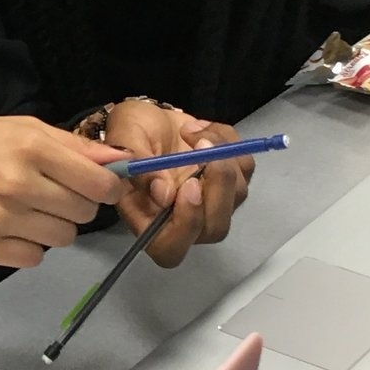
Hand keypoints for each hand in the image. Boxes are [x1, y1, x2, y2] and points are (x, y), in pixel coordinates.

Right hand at [0, 117, 125, 267]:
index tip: (101, 188)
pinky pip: (34, 258)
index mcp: (31, 148)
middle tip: (52, 195)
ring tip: (28, 211)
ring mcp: (1, 219)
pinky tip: (8, 228)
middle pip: (83, 213)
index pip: (98, 183)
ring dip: (53, 227)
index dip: (108, 188)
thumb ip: (70, 145)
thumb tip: (119, 161)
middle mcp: (18, 184)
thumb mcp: (17, 129)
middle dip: (76, 205)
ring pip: (63, 238)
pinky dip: (27, 246)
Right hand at [102, 104, 251, 268]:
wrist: (150, 119)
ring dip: (221, 156)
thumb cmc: (131, 132)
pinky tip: (204, 130)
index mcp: (149, 222)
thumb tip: (163, 195)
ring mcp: (211, 203)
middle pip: (215, 228)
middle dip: (218, 187)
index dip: (186, 225)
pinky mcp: (230, 181)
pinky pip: (245, 168)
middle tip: (204, 149)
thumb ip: (139, 168)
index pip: (171, 250)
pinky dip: (229, 143)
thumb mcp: (124, 139)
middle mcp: (183, 221)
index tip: (189, 185)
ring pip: (236, 196)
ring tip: (191, 132)